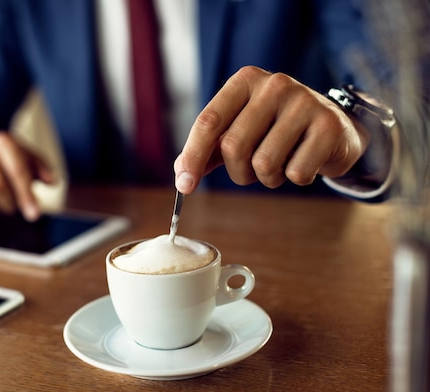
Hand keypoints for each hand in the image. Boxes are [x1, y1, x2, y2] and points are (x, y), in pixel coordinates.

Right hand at [0, 131, 55, 228]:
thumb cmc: (11, 160)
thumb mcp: (29, 158)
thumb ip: (42, 168)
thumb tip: (52, 181)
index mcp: (3, 143)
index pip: (16, 171)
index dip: (26, 195)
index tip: (34, 215)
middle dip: (9, 204)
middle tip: (15, 209)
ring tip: (1, 207)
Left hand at [174, 66, 369, 193]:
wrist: (336, 128)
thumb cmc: (277, 131)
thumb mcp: (240, 130)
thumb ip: (209, 150)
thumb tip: (182, 176)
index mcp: (245, 81)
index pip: (208, 122)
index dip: (193, 157)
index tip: (184, 185)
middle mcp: (274, 85)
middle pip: (233, 147)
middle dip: (238, 172)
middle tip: (253, 170)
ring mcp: (305, 102)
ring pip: (264, 163)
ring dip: (268, 177)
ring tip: (282, 163)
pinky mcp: (328, 126)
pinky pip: (296, 173)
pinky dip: (296, 178)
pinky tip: (305, 161)